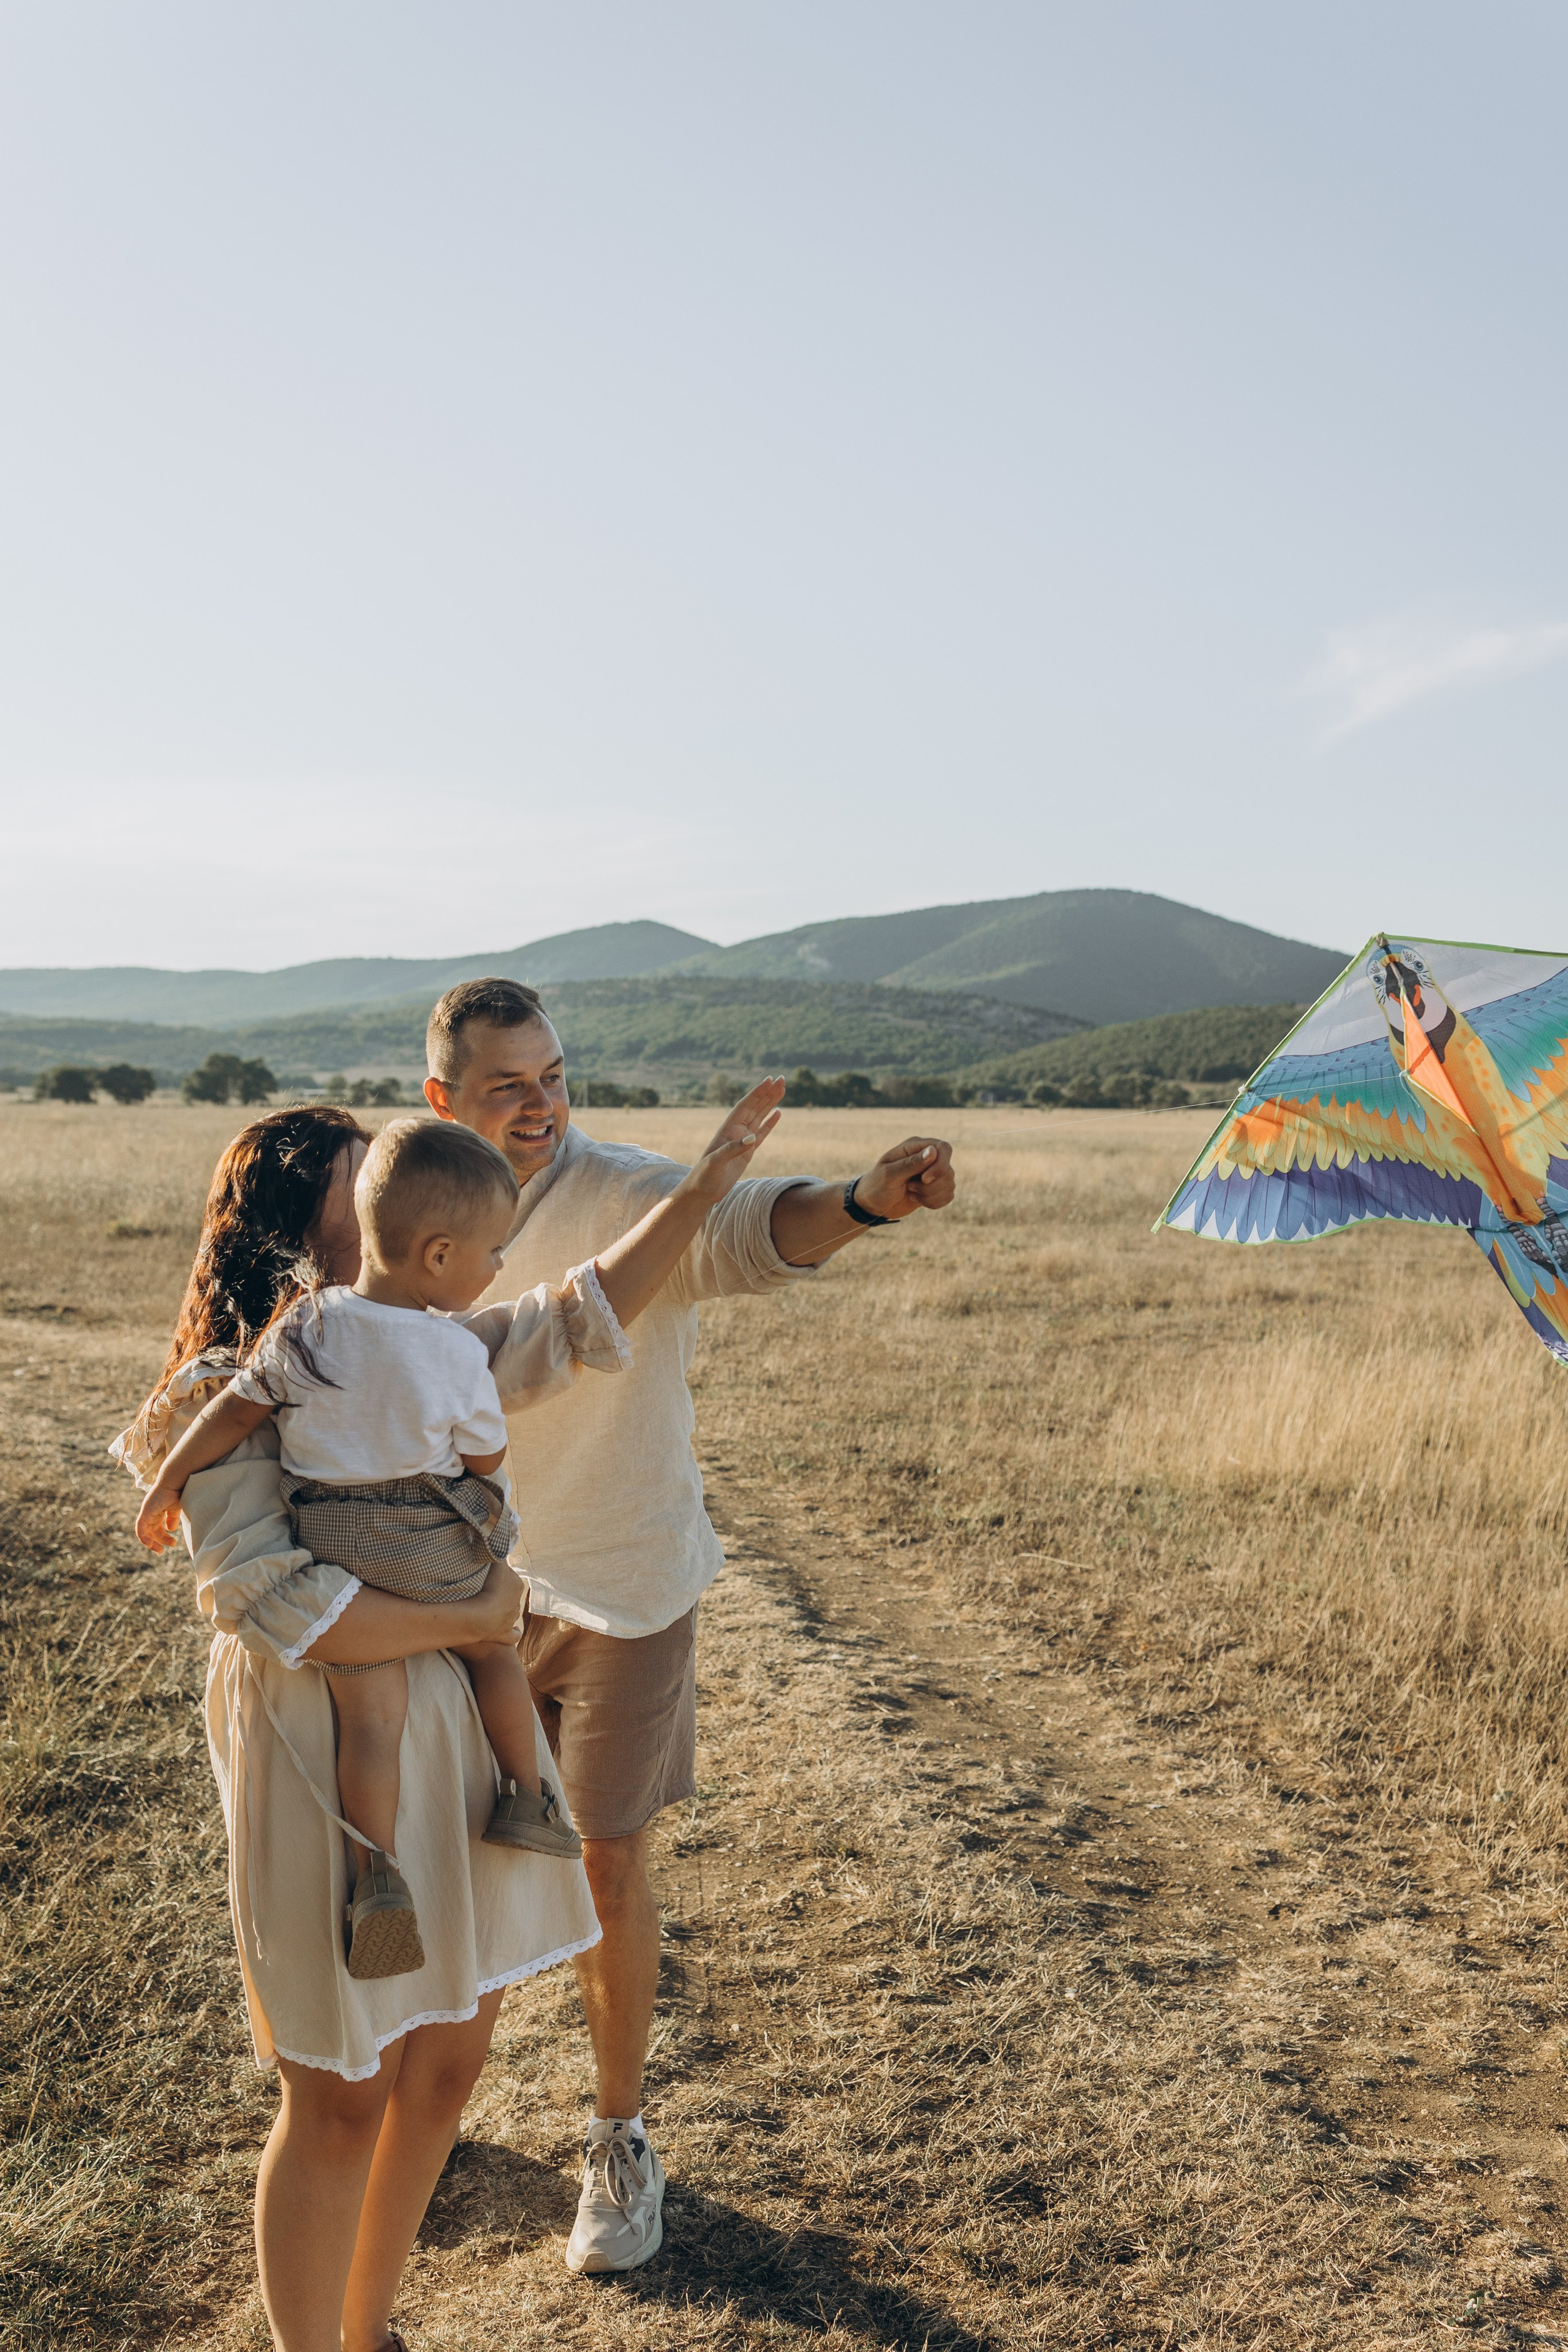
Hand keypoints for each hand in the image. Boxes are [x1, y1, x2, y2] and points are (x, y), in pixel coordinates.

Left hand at [136, 1483, 183, 1552]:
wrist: (175, 1482)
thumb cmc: (178, 1492)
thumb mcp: (176, 1509)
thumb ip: (172, 1519)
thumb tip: (171, 1529)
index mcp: (158, 1511)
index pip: (157, 1527)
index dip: (162, 1537)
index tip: (172, 1544)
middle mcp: (150, 1512)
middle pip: (151, 1531)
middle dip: (158, 1542)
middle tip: (163, 1551)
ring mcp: (147, 1512)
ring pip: (145, 1532)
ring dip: (151, 1542)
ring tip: (160, 1550)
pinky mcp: (145, 1512)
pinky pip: (140, 1528)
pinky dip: (143, 1537)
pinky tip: (149, 1544)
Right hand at [467, 1558, 526, 1644]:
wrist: (482, 1615)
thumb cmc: (488, 1586)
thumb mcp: (495, 1564)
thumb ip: (498, 1556)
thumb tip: (500, 1547)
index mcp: (517, 1585)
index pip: (507, 1576)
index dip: (496, 1575)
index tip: (485, 1575)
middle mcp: (517, 1603)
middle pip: (508, 1594)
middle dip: (499, 1593)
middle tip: (483, 1590)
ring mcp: (511, 1620)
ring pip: (510, 1612)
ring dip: (502, 1610)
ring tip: (487, 1608)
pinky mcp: (504, 1635)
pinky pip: (513, 1635)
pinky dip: (513, 1633)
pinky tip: (511, 1631)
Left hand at [679, 1077, 784, 1207]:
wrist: (702, 1191)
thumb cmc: (704, 1176)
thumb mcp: (716, 1162)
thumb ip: (733, 1149)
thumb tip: (752, 1138)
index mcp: (727, 1130)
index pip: (745, 1106)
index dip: (757, 1093)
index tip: (768, 1080)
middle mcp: (735, 1132)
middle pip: (754, 1108)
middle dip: (767, 1093)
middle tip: (781, 1079)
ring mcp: (742, 1141)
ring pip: (759, 1117)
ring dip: (770, 1103)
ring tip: (782, 1090)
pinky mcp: (747, 1152)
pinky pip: (762, 1134)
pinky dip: (770, 1123)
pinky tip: (778, 1113)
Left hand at [850, 1135, 956, 1221]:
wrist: (872, 1204)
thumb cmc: (876, 1185)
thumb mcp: (890, 1174)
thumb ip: (911, 1163)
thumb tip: (933, 1151)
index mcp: (915, 1147)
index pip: (943, 1148)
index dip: (940, 1165)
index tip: (924, 1179)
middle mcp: (927, 1158)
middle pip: (948, 1170)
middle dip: (931, 1186)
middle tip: (910, 1187)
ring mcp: (933, 1173)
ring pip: (950, 1184)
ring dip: (930, 1195)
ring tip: (911, 1193)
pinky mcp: (935, 1188)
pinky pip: (948, 1195)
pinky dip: (934, 1202)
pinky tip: (917, 1200)